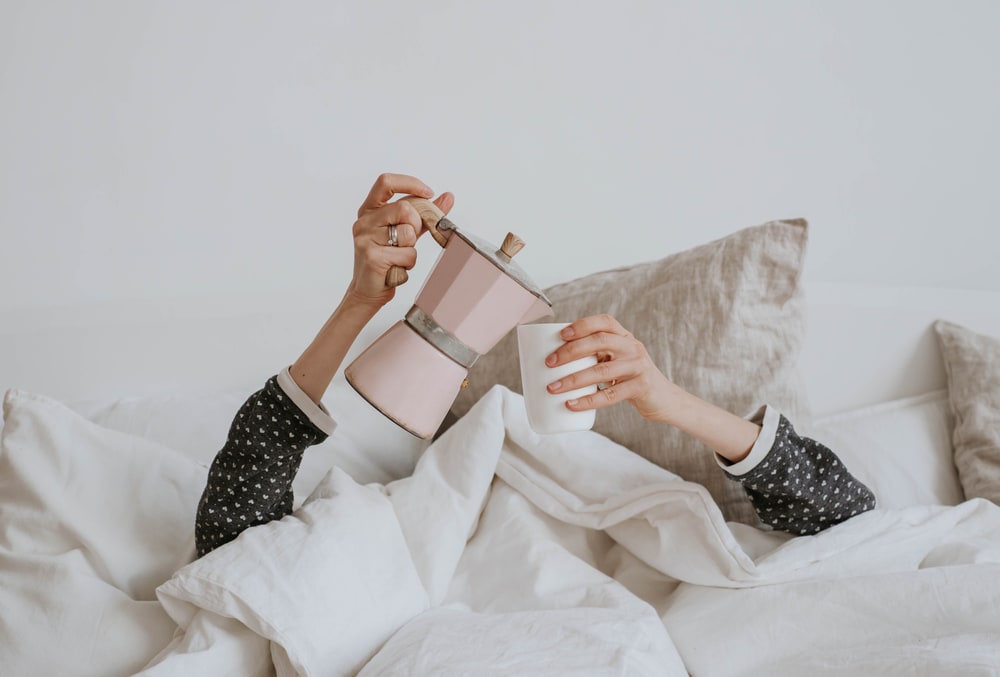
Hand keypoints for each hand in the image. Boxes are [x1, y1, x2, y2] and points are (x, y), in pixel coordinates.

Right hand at [346, 173, 454, 308]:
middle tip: (408, 241)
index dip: (410, 184)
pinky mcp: (372, 257)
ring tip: (399, 257)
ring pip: (408, 233)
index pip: (386, 182)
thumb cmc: (386, 258)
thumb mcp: (406, 231)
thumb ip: (424, 213)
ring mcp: (365, 239)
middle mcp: (364, 221)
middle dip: (416, 225)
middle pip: (404, 209)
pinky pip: (407, 254)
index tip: (428, 194)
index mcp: (369, 210)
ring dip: (411, 249)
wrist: (367, 290)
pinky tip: (396, 268)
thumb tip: (448, 196)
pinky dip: (408, 264)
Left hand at [544, 314, 681, 421]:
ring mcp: (638, 366)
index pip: (604, 322)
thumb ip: (595, 355)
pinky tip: (571, 404)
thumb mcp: (616, 360)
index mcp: (624, 336)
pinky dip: (588, 400)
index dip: (582, 325)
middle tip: (549, 363)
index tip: (561, 335)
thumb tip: (553, 360)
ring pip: (602, 370)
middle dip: (571, 351)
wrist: (663, 398)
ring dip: (573, 379)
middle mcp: (632, 347)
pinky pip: (610, 394)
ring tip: (553, 388)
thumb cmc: (629, 378)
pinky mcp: (641, 387)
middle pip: (599, 341)